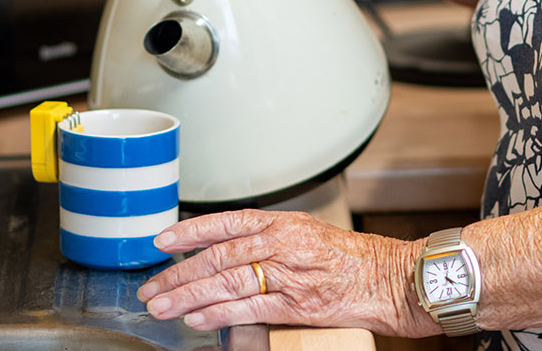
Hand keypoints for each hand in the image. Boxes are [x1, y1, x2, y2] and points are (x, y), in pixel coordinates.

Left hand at [136, 209, 434, 335]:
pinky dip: (218, 314)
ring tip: (161, 305)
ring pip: (226, 282)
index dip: (189, 231)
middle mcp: (282, 244)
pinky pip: (248, 309)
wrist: (392, 279)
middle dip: (178, 272)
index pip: (226, 222)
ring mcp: (289, 274)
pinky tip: (195, 318)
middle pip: (218, 256)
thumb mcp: (308, 236)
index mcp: (284, 223)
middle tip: (149, 285)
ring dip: (188, 295)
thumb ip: (269, 242)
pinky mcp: (297, 305)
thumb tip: (225, 253)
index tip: (160, 240)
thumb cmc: (353, 261)